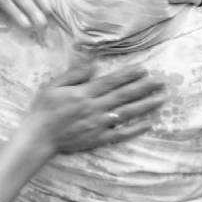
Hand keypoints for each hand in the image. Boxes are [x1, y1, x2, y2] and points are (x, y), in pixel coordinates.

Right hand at [21, 65, 165, 158]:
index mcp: (84, 93)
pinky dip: (136, 129)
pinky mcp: (99, 138)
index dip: (129, 75)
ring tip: (161, 99)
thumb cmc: (44, 108)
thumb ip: (74, 74)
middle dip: (144, 87)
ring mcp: (99, 124)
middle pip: (124, 95)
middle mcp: (95, 107)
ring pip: (127, 113)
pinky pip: (121, 134)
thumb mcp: (54, 85)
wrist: (39, 135)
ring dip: (146, 105)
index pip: (111, 81)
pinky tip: (149, 123)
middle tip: (161, 82)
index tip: (143, 69)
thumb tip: (93, 63)